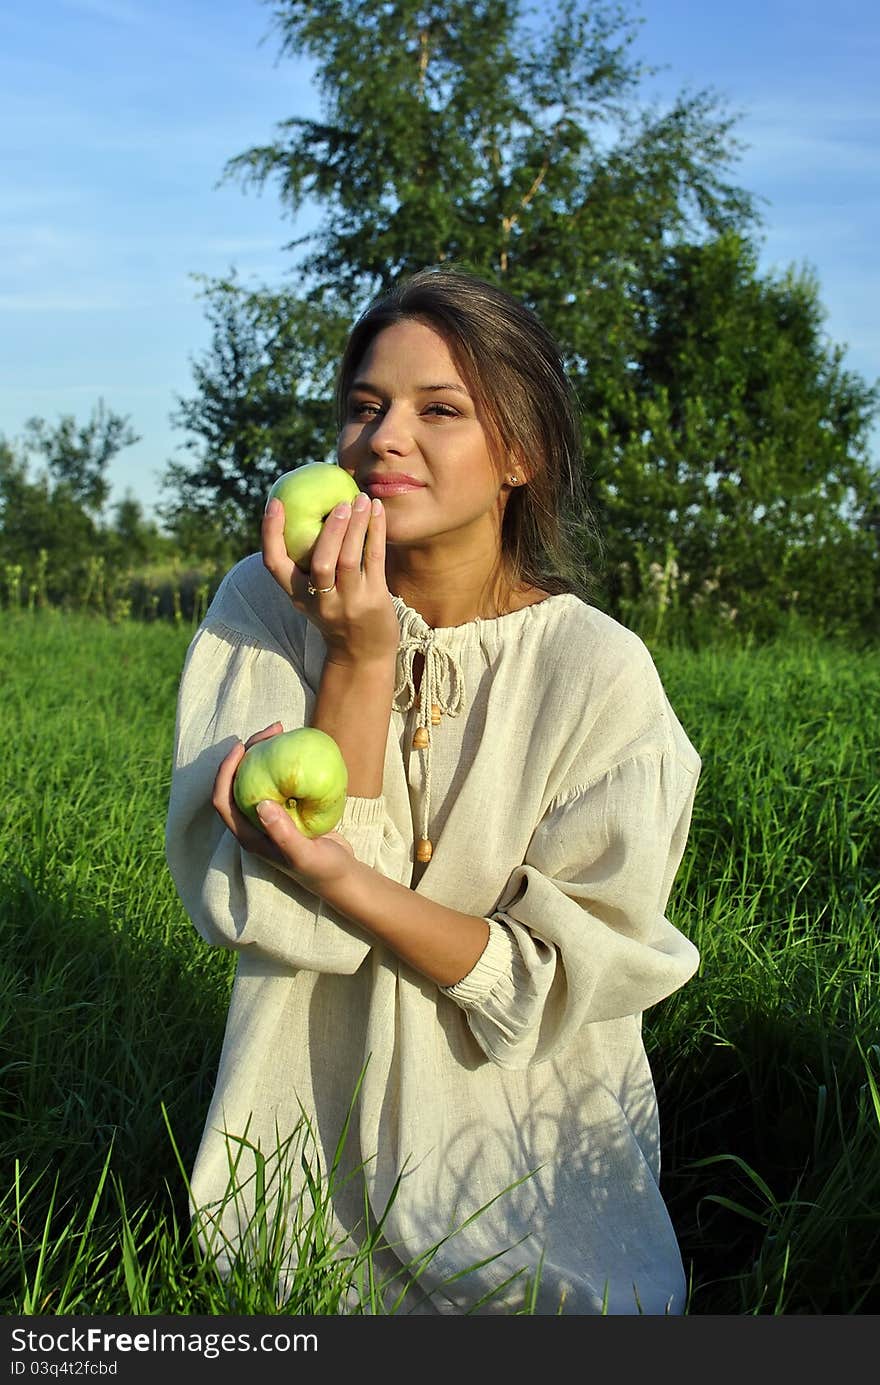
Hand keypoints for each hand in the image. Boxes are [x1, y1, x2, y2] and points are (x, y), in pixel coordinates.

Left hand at [212, 722, 355, 894]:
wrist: (341, 876)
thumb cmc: (321, 870)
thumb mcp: (304, 855)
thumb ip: (283, 834)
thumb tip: (261, 804)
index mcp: (247, 834)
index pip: (222, 799)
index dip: (224, 771)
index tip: (241, 746)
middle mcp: (253, 823)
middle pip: (238, 781)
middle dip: (248, 752)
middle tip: (272, 729)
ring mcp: (269, 815)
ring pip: (257, 777)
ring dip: (265, 752)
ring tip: (283, 730)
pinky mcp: (287, 809)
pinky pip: (278, 779)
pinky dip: (284, 761)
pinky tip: (299, 748)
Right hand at [262, 491, 399, 666]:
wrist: (363, 655)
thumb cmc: (337, 613)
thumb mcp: (315, 595)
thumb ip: (307, 565)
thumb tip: (308, 513)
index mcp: (297, 596)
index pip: (274, 564)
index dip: (270, 533)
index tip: (275, 502)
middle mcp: (320, 602)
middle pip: (320, 562)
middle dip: (330, 530)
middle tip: (339, 502)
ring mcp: (348, 603)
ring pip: (348, 559)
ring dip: (355, 526)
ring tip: (360, 499)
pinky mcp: (374, 600)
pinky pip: (373, 559)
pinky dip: (375, 532)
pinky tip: (377, 511)